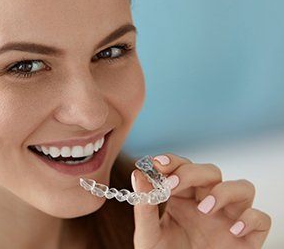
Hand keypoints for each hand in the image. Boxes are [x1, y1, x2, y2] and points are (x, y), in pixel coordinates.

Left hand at [131, 153, 271, 248]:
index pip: (182, 168)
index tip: (158, 164)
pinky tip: (233, 230)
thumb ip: (144, 206)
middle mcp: (207, 202)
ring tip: (204, 209)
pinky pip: (261, 219)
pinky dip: (251, 219)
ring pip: (243, 187)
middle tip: (172, 185)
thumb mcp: (148, 234)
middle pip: (211, 172)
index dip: (173, 161)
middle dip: (192, 173)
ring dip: (224, 191)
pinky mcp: (247, 238)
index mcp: (181, 197)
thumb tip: (138, 174)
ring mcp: (229, 218)